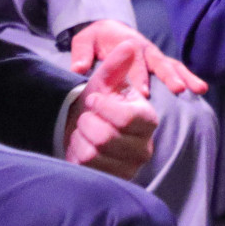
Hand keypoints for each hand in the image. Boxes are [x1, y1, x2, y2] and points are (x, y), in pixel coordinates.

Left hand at [64, 39, 159, 178]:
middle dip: (87, 122)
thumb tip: (129, 45)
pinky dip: (77, 152)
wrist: (85, 126)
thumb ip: (115, 65)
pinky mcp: (114, 180)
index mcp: (148, 119)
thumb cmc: (99, 102)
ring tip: (85, 130)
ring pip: (94, 152)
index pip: (129, 118)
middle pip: (107, 137)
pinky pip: (87, 167)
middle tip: (88, 116)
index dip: (104, 107)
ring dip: (80, 136)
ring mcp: (130, 167)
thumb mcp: (104, 81)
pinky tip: (82, 145)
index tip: (94, 99)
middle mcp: (144, 146)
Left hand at [70, 19, 207, 95]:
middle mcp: (145, 49)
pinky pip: (178, 68)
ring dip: (184, 77)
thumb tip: (77, 68)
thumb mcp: (85, 40)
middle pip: (158, 62)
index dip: (140, 76)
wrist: (109, 30)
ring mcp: (155, 55)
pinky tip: (201, 89)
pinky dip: (190, 77)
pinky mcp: (161, 61)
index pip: (135, 61)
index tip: (143, 92)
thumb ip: (81, 52)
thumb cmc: (97, 38)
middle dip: (168, 76)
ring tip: (197, 89)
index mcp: (127, 44)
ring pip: (172, 65)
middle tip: (177, 89)